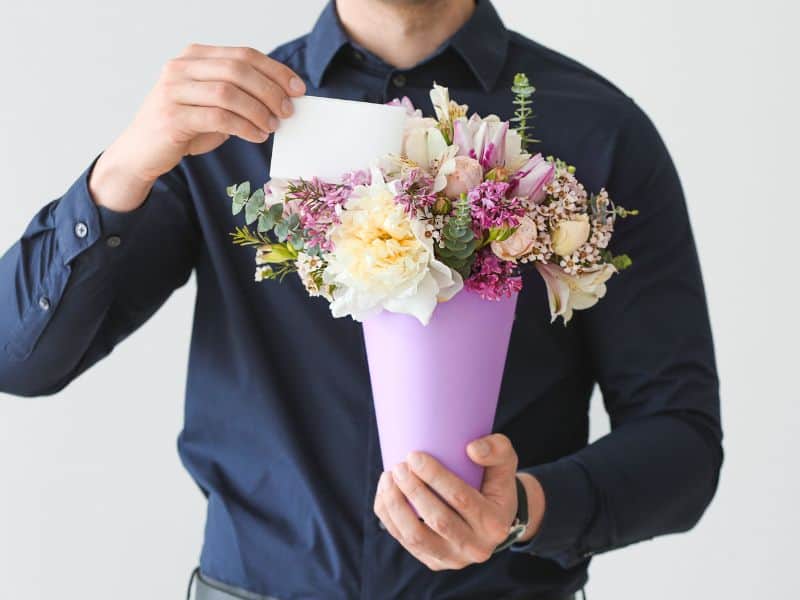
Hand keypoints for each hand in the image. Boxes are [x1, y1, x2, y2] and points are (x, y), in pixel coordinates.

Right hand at [89, 43, 305, 211]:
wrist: (142, 153)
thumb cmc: (185, 129)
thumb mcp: (215, 106)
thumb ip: (240, 96)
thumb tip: (283, 99)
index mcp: (194, 56)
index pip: (244, 54)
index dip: (276, 70)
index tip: (298, 89)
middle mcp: (181, 67)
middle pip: (238, 69)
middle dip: (270, 90)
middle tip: (288, 111)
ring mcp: (173, 90)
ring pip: (228, 92)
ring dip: (258, 110)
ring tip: (272, 126)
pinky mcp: (171, 116)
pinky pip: (218, 117)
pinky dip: (244, 127)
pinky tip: (257, 136)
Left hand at [373, 433, 544, 570]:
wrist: (494, 518)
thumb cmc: (495, 482)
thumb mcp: (506, 462)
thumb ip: (497, 449)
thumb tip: (471, 449)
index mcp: (494, 523)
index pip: (461, 499)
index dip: (435, 477)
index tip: (414, 455)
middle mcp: (476, 547)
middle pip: (437, 520)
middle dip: (412, 491)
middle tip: (399, 466)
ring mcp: (453, 559)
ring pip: (416, 537)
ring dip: (396, 506)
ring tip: (387, 478)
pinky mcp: (434, 562)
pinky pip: (405, 542)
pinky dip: (390, 517)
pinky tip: (384, 493)